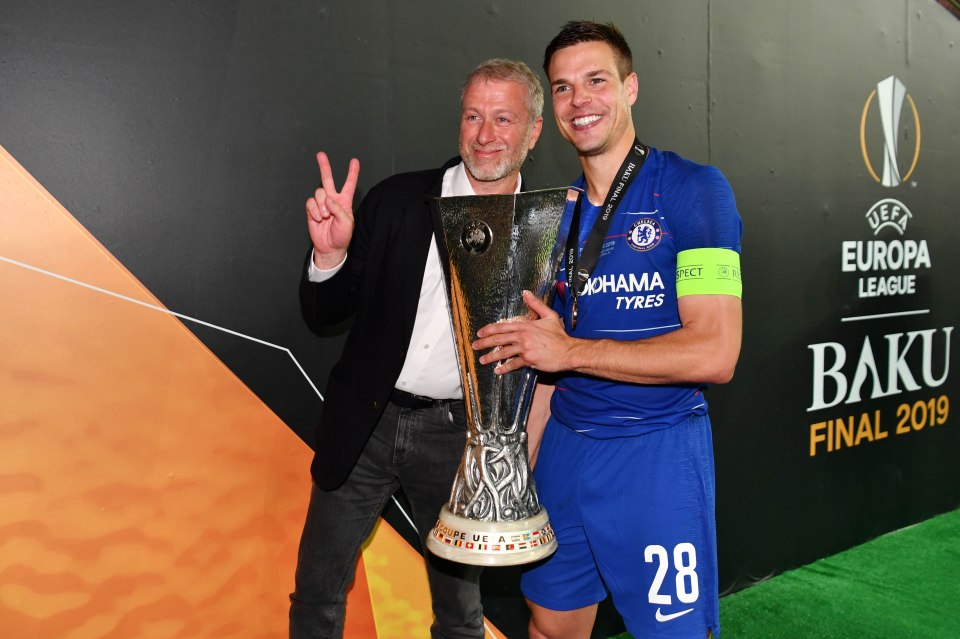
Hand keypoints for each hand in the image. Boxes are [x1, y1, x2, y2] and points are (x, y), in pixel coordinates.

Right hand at [306, 151, 359, 267]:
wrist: (330, 248)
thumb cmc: (342, 236)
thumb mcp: (347, 223)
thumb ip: (339, 209)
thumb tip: (327, 199)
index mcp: (344, 201)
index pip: (349, 184)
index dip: (352, 172)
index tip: (354, 161)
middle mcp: (332, 200)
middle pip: (327, 179)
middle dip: (324, 167)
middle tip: (320, 154)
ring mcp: (321, 204)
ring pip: (318, 193)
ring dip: (321, 205)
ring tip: (325, 217)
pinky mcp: (312, 210)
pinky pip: (310, 202)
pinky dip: (314, 210)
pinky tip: (319, 218)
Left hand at [473, 290, 570, 374]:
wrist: (568, 351)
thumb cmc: (559, 335)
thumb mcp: (549, 315)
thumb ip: (536, 304)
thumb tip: (526, 292)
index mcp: (526, 325)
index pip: (503, 326)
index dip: (490, 329)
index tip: (480, 333)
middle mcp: (523, 336)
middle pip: (500, 339)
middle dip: (485, 342)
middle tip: (475, 346)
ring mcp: (525, 348)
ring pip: (504, 352)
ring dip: (491, 356)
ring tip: (482, 360)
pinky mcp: (528, 360)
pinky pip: (513, 364)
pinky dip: (504, 368)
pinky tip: (497, 371)